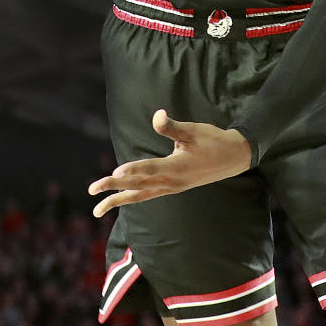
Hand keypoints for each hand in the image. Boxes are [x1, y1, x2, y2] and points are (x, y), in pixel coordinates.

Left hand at [88, 110, 251, 216]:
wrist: (233, 157)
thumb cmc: (212, 140)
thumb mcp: (193, 131)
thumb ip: (172, 126)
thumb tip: (157, 115)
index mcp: (177, 168)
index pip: (149, 169)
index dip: (132, 170)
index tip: (115, 174)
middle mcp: (172, 182)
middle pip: (138, 187)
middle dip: (114, 190)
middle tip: (92, 191)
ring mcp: (172, 187)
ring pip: (140, 196)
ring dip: (119, 200)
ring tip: (98, 209)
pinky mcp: (174, 187)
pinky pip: (149, 195)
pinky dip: (133, 198)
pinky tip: (123, 198)